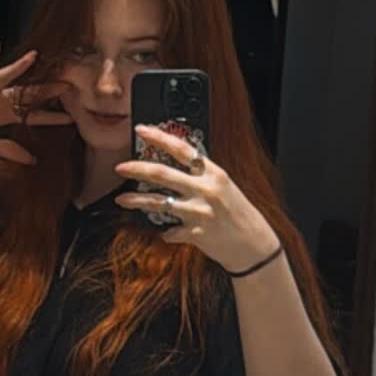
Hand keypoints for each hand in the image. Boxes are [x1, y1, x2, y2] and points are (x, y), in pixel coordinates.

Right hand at [0, 43, 71, 166]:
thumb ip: (7, 149)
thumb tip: (32, 160)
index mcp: (3, 115)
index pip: (32, 115)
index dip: (51, 117)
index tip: (72, 118)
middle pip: (26, 93)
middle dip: (46, 90)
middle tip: (68, 84)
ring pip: (6, 77)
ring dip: (20, 67)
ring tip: (35, 57)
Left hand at [114, 124, 279, 272]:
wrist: (254, 244)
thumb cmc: (239, 214)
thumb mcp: (224, 187)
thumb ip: (201, 177)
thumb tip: (176, 167)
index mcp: (214, 173)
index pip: (182, 149)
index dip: (159, 137)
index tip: (141, 130)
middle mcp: (205, 190)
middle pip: (162, 174)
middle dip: (137, 168)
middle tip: (120, 167)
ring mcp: (199, 212)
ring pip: (158, 202)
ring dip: (136, 201)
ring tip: (121, 200)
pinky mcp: (195, 233)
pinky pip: (169, 232)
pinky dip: (166, 233)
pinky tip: (165, 233)